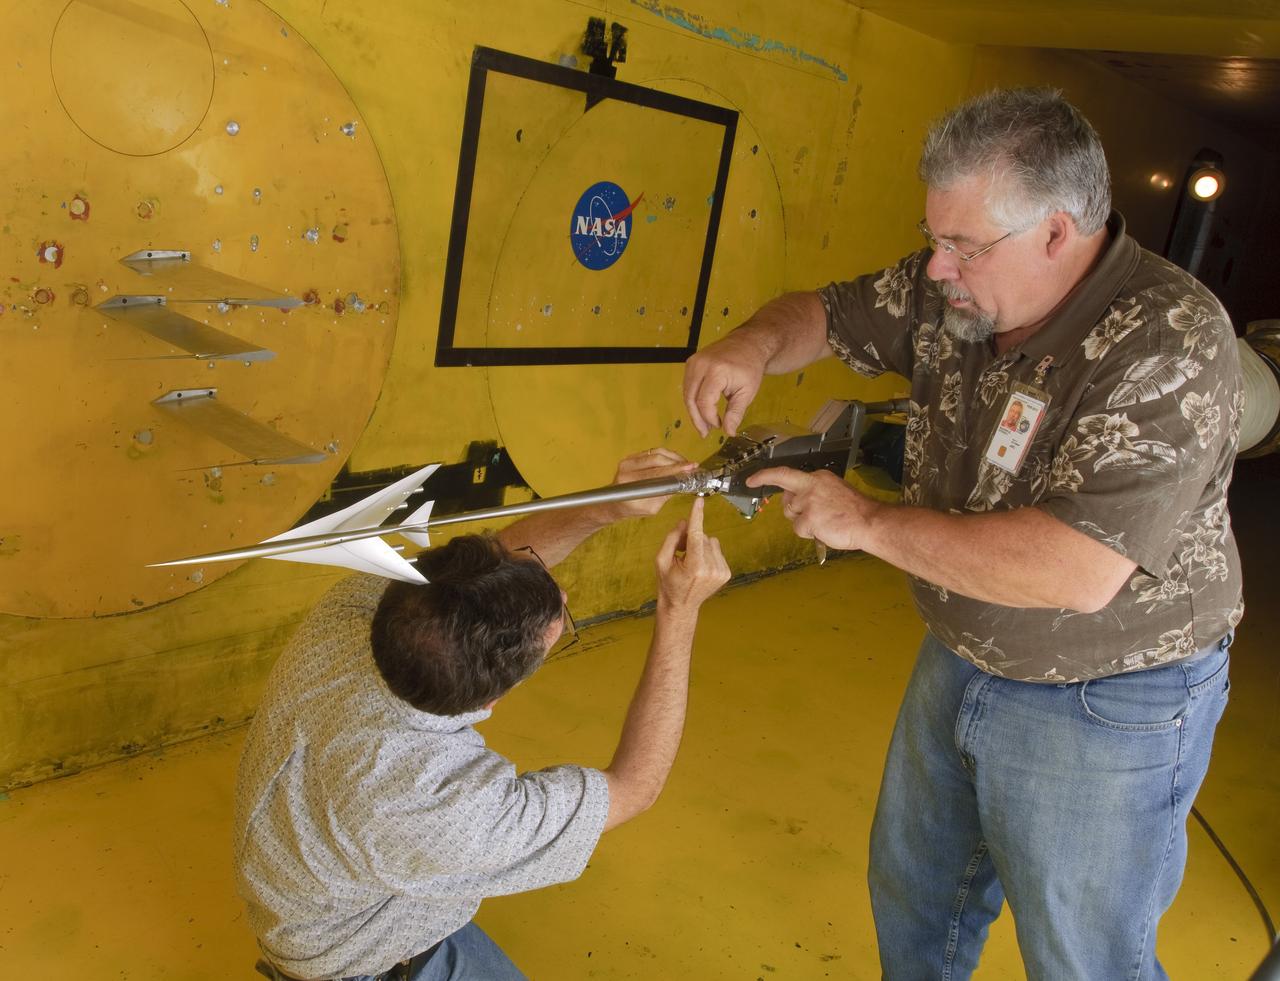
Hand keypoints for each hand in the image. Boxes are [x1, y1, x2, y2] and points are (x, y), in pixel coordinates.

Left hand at [603, 448, 696, 521]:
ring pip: (656, 452)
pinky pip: (652, 452)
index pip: (657, 473)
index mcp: (630, 483)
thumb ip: (665, 494)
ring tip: (686, 463)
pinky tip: (676, 460)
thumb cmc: (632, 509)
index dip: (675, 469)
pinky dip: (666, 455)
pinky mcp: (631, 457)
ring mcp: (627, 460)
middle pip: (657, 458)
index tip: (690, 469)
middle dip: (677, 461)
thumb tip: (683, 482)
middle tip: (692, 466)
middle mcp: (626, 468)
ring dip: (674, 456)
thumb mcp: (651, 508)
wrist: (614, 503)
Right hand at [655, 497, 730, 612]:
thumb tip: (684, 523)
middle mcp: (710, 569)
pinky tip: (700, 566)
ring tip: (691, 560)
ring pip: (712, 542)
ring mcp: (720, 572)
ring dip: (701, 546)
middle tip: (681, 551)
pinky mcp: (726, 573)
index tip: (699, 501)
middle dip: (692, 538)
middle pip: (703, 537)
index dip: (697, 516)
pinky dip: (708, 554)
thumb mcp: (661, 560)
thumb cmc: (669, 584)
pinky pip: (717, 551)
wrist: (681, 605)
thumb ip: (672, 538)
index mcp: (694, 566)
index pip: (696, 535)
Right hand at [683, 332, 768, 437]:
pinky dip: (693, 400)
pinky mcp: (691, 363)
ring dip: (694, 411)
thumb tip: (729, 432)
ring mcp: (693, 362)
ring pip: (686, 394)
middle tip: (705, 432)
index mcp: (717, 371)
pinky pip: (687, 387)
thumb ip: (736, 413)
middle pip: (691, 399)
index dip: (709, 418)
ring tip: (705, 424)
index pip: (704, 401)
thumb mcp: (747, 392)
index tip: (719, 426)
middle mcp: (701, 365)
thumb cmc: (749, 365)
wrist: (747, 344)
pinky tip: (702, 410)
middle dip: (697, 419)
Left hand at [746, 467, 880, 551]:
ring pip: (791, 515)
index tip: (751, 480)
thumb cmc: (855, 510)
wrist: (870, 521)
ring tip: (825, 522)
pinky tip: (825, 530)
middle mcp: (811, 486)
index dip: (765, 476)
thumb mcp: (834, 490)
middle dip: (785, 502)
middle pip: (785, 495)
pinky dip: (809, 533)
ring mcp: (809, 502)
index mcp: (818, 477)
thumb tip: (794, 500)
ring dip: (803, 522)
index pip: (786, 474)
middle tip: (791, 505)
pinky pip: (799, 529)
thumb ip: (814, 492)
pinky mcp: (809, 519)